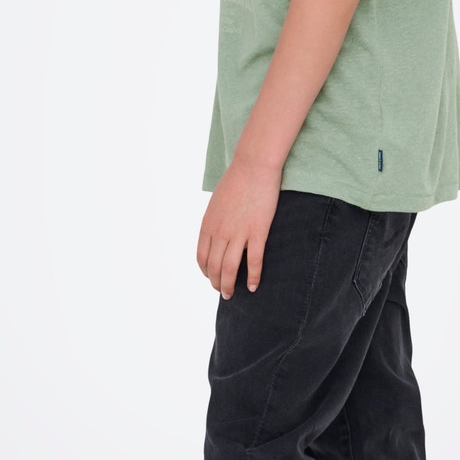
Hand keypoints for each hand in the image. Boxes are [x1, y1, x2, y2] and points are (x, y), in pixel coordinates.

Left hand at [197, 156, 281, 298]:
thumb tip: (218, 231)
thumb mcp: (217, 202)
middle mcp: (219, 232)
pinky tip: (252, 286)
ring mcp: (238, 233)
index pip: (201, 257)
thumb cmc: (237, 180)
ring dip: (229, 285)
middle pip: (213, 266)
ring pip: (229, 268)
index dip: (205, 271)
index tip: (211, 277)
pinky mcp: (257, 232)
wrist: (254, 166)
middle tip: (222, 291)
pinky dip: (252, 277)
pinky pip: (253, 261)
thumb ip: (216, 219)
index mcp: (208, 224)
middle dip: (216, 282)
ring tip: (231, 294)